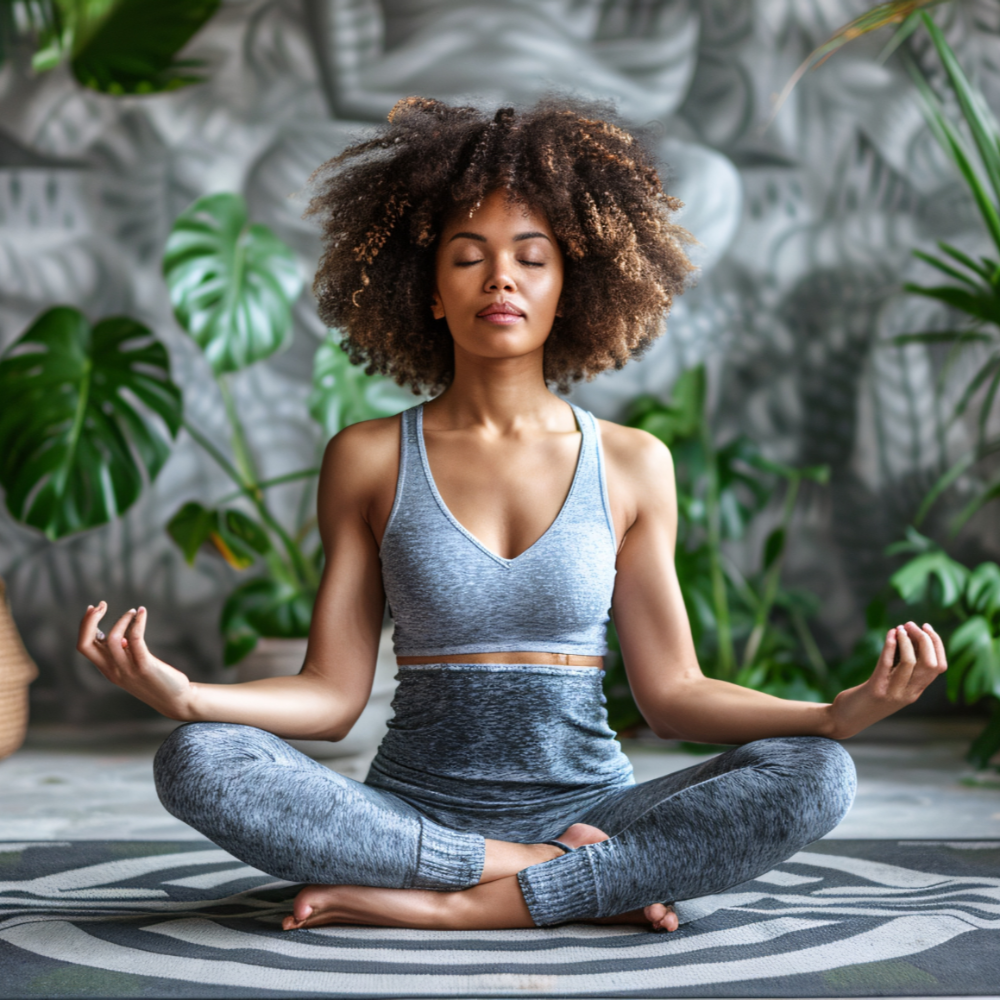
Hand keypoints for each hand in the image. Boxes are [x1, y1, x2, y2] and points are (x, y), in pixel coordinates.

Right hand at [76, 602, 195, 719]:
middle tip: (102, 605)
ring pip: (112, 639)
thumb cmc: (154, 680)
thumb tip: (118, 635)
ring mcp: (127, 669)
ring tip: (132, 611)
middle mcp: (113, 670)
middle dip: (89, 621)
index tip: (94, 609)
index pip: (84, 646)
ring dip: (121, 619)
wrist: (174, 700)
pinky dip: (137, 622)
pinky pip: (135, 639)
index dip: (84, 625)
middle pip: (85, 644)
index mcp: (107, 669)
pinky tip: (142, 612)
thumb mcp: (131, 666)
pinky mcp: (144, 666)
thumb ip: (121, 654)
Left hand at [828, 621, 946, 738]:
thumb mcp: (892, 683)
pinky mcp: (875, 689)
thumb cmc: (868, 698)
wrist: (846, 719)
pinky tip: (890, 634)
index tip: (926, 627)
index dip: (937, 644)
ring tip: (900, 627)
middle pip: (930, 664)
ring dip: (906, 641)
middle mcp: (909, 693)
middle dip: (924, 639)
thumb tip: (909, 638)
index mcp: (916, 691)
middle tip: (911, 624)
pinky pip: (886, 665)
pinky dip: (890, 647)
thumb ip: (902, 668)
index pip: (939, 666)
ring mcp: (893, 692)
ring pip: (911, 663)